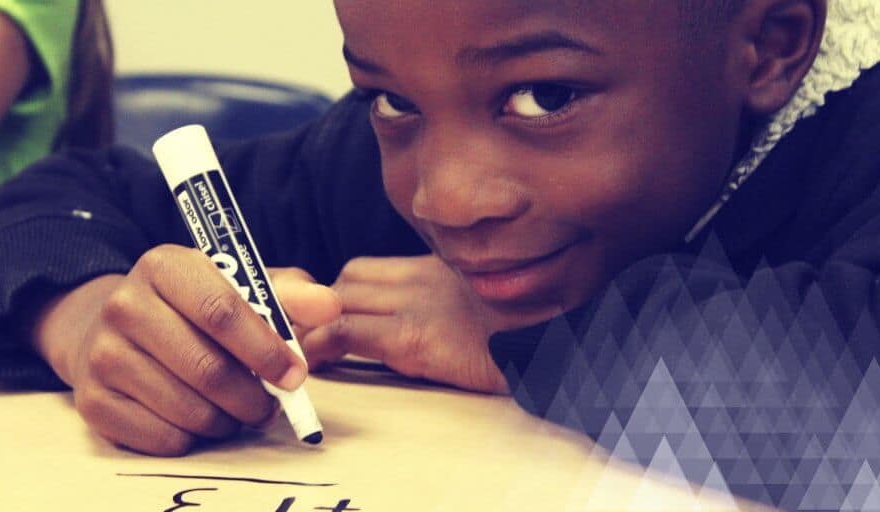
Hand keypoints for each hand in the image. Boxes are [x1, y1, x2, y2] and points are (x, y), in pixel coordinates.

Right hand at [31, 244, 340, 455]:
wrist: (116, 326)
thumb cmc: (194, 305)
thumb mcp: (239, 285)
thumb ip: (289, 294)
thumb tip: (331, 307)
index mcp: (165, 265)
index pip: (222, 311)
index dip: (266, 349)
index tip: (295, 375)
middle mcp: (124, 304)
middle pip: (207, 368)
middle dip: (253, 397)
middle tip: (270, 406)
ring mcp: (102, 354)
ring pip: (188, 410)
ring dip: (227, 420)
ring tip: (236, 409)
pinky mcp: (91, 400)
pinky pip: (162, 437)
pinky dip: (193, 437)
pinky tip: (198, 417)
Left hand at [301, 255, 551, 393]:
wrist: (567, 341)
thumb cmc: (542, 329)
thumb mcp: (498, 303)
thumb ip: (463, 303)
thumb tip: (445, 330)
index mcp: (444, 270)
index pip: (369, 270)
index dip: (343, 295)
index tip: (331, 322)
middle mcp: (427, 278)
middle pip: (350, 278)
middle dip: (327, 306)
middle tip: (318, 338)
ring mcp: (420, 304)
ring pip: (340, 297)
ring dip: (321, 322)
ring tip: (312, 351)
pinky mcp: (417, 336)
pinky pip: (346, 331)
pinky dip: (324, 345)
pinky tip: (317, 363)